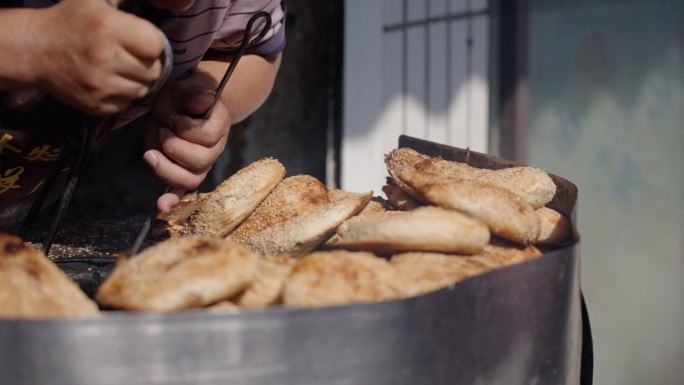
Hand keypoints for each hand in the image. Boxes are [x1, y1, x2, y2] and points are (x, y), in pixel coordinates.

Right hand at [30, 0, 163, 114]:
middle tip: (132, 56)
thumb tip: (159, 2)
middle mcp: (105, 58)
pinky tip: (111, 82)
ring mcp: (99, 85)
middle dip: (147, 64)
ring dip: (136, 81)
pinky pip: (125, 105)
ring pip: (142, 90)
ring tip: (122, 69)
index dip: (152, 43)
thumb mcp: (95, 1)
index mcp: (109, 27)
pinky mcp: (94, 104)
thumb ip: (124, 1)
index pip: (156, 45)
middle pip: (153, 71)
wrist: (34, 49)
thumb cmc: (69, 21)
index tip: (142, 41)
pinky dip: (123, 96)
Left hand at [144, 80, 230, 210]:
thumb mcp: (185, 89)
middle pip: (201, 160)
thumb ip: (192, 95)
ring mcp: (201, 164)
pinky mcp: (185, 172)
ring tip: (152, 153)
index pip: (207, 135)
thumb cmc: (183, 97)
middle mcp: (214, 149)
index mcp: (218, 126)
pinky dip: (172, 198)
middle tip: (162, 130)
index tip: (170, 116)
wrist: (184, 105)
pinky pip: (181, 189)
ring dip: (167, 167)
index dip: (185, 127)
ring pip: (191, 179)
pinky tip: (161, 205)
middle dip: (174, 146)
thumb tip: (203, 100)